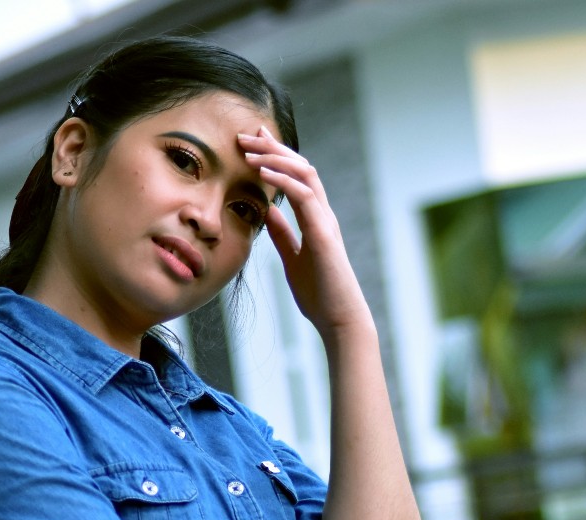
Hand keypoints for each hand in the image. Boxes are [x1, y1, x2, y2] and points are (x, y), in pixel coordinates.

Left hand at [238, 127, 373, 338]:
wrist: (338, 318)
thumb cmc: (319, 293)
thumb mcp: (292, 257)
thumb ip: (282, 232)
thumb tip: (267, 211)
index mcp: (315, 220)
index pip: (297, 177)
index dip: (277, 156)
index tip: (254, 142)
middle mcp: (323, 214)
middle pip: (302, 167)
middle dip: (274, 148)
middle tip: (247, 135)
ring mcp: (325, 221)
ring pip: (305, 174)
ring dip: (276, 159)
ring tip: (250, 151)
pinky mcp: (323, 233)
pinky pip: (305, 196)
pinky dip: (284, 180)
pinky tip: (263, 173)